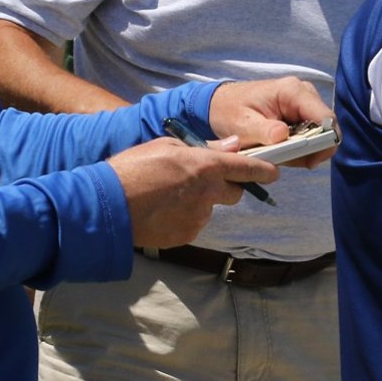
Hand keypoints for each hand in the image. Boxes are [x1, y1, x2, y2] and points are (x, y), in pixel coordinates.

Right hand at [106, 137, 281, 247]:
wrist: (108, 206)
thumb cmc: (133, 169)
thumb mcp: (166, 146)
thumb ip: (204, 148)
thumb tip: (232, 147)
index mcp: (206, 166)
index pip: (247, 169)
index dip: (263, 170)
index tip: (273, 172)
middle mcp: (209, 193)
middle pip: (234, 192)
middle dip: (224, 187)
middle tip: (199, 180)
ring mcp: (199, 217)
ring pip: (211, 208)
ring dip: (199, 202)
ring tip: (168, 196)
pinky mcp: (188, 234)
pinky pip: (194, 223)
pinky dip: (185, 217)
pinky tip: (163, 211)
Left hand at [208, 78, 333, 164]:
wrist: (220, 104)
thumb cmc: (229, 110)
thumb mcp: (241, 123)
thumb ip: (263, 130)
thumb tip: (283, 135)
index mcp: (293, 92)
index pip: (325, 118)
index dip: (325, 142)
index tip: (310, 162)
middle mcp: (305, 95)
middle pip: (326, 128)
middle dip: (311, 149)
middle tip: (286, 160)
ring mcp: (305, 104)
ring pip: (320, 134)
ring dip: (303, 151)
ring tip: (278, 154)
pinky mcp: (302, 115)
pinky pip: (311, 136)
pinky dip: (299, 149)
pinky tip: (280, 150)